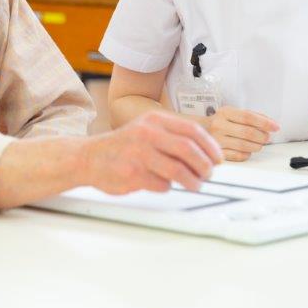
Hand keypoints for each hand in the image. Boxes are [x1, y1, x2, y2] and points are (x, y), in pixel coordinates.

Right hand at [83, 110, 222, 193]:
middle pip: (188, 149)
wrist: (89, 157)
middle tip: (208, 173)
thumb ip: (171, 137)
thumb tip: (204, 154)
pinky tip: (164, 184)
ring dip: (193, 181)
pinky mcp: (133, 174)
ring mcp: (139, 153)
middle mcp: (147, 133)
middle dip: (204, 165)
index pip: (191, 130)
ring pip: (178, 170)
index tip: (218, 158)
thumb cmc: (124, 146)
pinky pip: (162, 184)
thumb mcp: (146, 129)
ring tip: (196, 185)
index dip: (210, 146)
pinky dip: (168, 187)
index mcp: (154, 119)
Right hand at [204, 106, 279, 161]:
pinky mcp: (217, 152)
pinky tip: (248, 150)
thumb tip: (271, 123)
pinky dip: (247, 154)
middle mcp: (219, 125)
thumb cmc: (222, 122)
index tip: (275, 127)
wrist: (199, 130)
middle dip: (263, 136)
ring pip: (244, 146)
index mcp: (225, 112)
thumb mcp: (233, 113)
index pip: (248, 117)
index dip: (264, 122)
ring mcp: (217, 140)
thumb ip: (252, 116)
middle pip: (248, 132)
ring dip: (257, 146)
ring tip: (259, 144)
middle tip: (267, 137)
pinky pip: (238, 156)